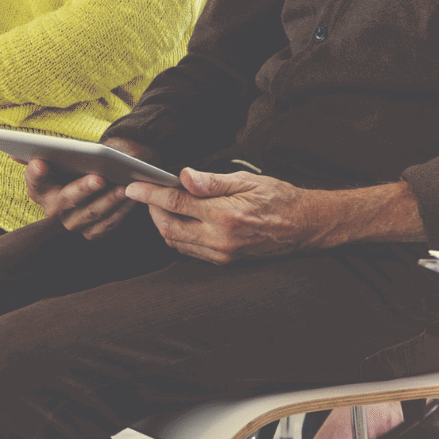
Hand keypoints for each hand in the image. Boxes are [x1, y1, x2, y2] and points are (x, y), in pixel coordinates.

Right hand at [26, 157, 135, 238]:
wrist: (108, 178)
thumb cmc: (86, 163)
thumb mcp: (75, 153)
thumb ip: (53, 151)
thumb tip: (14, 153)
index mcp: (42, 187)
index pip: (34, 180)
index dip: (35, 172)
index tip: (41, 162)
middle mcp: (53, 208)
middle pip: (65, 199)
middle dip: (82, 188)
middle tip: (99, 178)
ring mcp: (72, 222)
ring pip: (90, 213)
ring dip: (108, 200)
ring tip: (123, 186)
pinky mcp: (91, 232)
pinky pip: (106, 224)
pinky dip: (121, 211)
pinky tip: (132, 198)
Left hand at [126, 169, 332, 263]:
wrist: (305, 226)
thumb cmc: (279, 198)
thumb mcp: (248, 180)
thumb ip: (213, 181)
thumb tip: (183, 176)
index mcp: (224, 215)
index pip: (175, 202)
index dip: (150, 193)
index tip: (133, 187)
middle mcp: (219, 239)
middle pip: (167, 227)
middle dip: (151, 210)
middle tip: (147, 194)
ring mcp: (221, 254)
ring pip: (175, 242)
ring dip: (162, 224)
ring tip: (162, 206)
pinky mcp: (224, 261)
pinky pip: (189, 251)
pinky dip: (178, 236)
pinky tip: (180, 222)